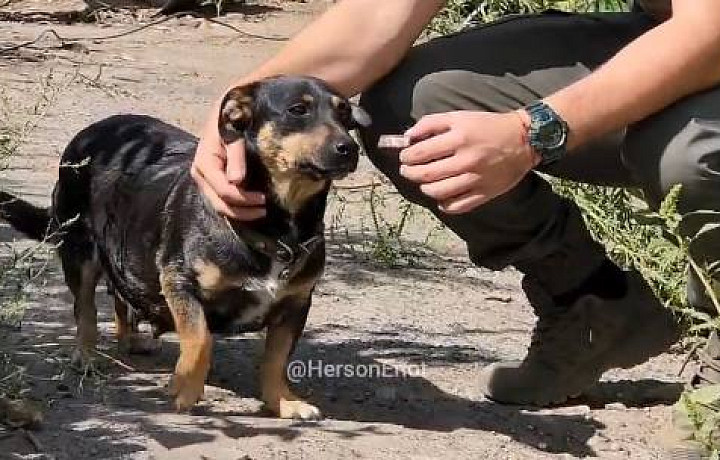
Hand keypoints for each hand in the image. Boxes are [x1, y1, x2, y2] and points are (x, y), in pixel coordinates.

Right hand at [191, 99, 265, 219]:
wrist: (226, 109)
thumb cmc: (231, 118)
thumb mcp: (234, 133)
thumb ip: (236, 156)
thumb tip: (237, 181)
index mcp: (205, 164)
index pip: (224, 190)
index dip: (244, 199)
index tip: (264, 199)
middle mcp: (201, 175)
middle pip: (220, 204)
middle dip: (243, 212)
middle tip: (264, 210)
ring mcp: (205, 180)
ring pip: (220, 205)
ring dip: (241, 212)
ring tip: (261, 211)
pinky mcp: (212, 181)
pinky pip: (223, 199)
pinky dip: (238, 206)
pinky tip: (253, 206)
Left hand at [399, 110, 539, 213]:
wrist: (524, 140)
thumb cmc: (488, 126)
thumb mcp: (459, 116)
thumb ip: (431, 123)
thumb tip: (407, 137)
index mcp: (459, 138)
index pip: (421, 153)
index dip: (406, 156)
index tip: (405, 156)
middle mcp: (466, 160)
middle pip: (425, 174)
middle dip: (409, 172)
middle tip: (407, 169)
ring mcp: (476, 180)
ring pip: (438, 192)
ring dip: (424, 188)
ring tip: (424, 182)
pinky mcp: (484, 194)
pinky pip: (456, 206)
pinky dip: (444, 203)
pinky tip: (442, 195)